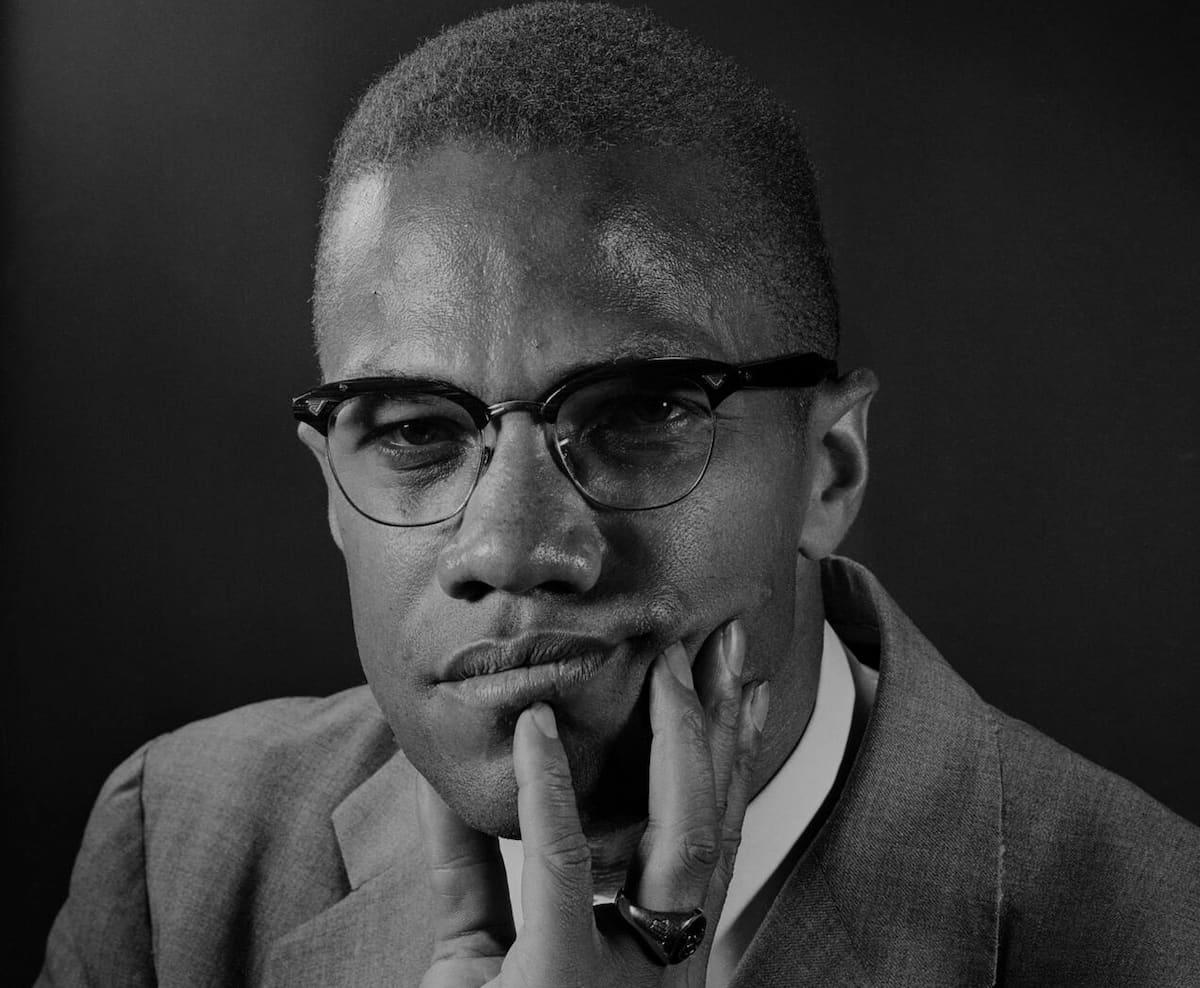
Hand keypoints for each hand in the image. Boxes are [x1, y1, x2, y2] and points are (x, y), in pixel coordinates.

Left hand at [417, 619, 767, 987]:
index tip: (738, 689)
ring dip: (683, 744)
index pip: (705, 843)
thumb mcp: (476, 948)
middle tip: (728, 647)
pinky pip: (561, 873)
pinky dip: (548, 792)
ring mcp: (624, 982)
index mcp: (652, 959)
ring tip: (673, 665)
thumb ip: (473, 862)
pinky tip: (537, 727)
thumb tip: (451, 773)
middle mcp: (660, 969)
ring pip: (682, 845)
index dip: (726, 762)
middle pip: (714, 831)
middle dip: (728, 733)